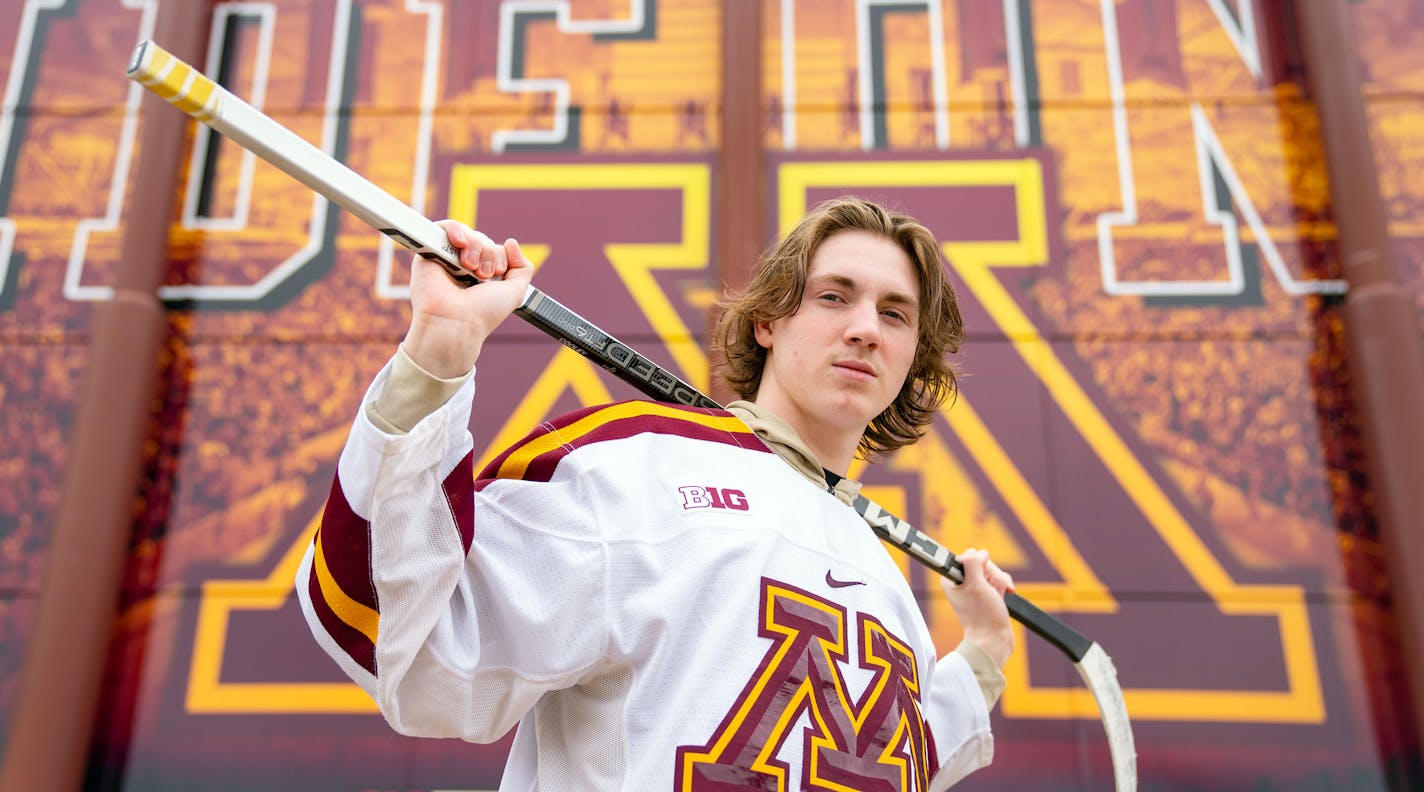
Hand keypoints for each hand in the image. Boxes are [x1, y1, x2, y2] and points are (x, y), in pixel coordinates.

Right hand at [403, 219, 533, 377]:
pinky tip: (460, 243)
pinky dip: (455, 229)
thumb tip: (511, 242)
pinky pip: (443, 227)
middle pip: (483, 240)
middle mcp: (463, 267)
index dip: (499, 256)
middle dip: (489, 253)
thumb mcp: (515, 292)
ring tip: (470, 267)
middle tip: (482, 274)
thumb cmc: (483, 313)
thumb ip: (522, 267)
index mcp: (481, 275)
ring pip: (468, 234)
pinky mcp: (428, 252)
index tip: (495, 274)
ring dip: (475, 246)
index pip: (495, 249)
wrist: (455, 322)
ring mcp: (446, 259)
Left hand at [940, 548, 1014, 667]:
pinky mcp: (987, 592)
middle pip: (983, 562)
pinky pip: (999, 579)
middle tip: (990, 590)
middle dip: (992, 574)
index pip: (969, 555)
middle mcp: (961, 581)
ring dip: (1000, 581)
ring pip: (993, 570)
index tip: (979, 580)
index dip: (979, 565)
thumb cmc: (982, 616)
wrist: (993, 639)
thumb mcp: (975, 585)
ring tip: (997, 596)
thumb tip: (979, 553)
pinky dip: (1004, 586)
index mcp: (951, 578)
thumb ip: (973, 562)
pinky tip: (1004, 596)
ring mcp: (975, 587)